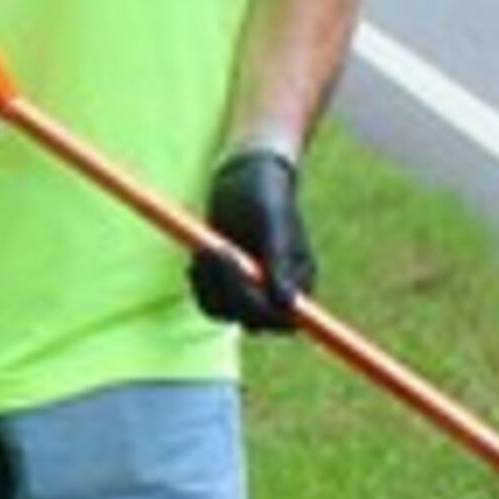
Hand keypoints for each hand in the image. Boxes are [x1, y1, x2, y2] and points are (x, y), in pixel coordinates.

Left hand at [188, 148, 314, 330]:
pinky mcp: (226, 284)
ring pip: (224, 311)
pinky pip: (208, 300)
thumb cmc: (266, 194)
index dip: (260, 311)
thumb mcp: (274, 223)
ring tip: (207, 246)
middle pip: (250, 320)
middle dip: (229, 290)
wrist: (244, 177)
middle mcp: (276, 293)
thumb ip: (279, 262)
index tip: (240, 278)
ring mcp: (250, 290)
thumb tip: (286, 303)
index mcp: (299, 282)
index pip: (283, 320)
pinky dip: (199, 282)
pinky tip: (199, 256)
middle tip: (215, 249)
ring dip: (209, 285)